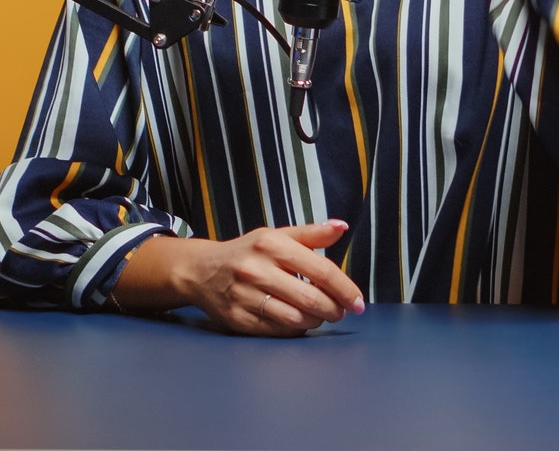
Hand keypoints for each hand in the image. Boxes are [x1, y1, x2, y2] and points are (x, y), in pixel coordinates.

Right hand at [118, 220, 364, 336]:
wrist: (201, 270)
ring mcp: (245, 296)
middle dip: (334, 309)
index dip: (345, 289)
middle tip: (341, 311)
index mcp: (272, 244)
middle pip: (311, 299)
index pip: (320, 270)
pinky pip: (278, 331)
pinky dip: (296, 329)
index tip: (358, 302)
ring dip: (317, 321)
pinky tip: (300, 321)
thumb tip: (342, 227)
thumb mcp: (276, 235)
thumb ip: (311, 234)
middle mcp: (257, 269)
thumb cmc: (247, 252)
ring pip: (296, 318)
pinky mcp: (238, 319)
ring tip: (321, 316)